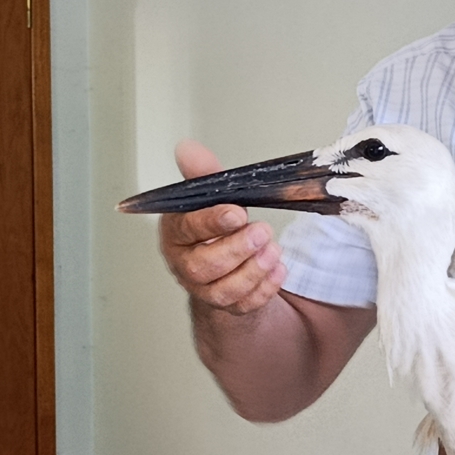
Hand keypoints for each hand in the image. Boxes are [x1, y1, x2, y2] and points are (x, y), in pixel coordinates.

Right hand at [159, 139, 286, 313]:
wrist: (225, 260)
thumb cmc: (215, 226)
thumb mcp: (211, 195)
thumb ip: (204, 174)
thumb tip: (187, 149)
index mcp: (176, 234)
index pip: (187, 229)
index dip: (212, 222)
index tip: (237, 213)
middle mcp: (186, 265)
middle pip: (202, 267)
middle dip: (236, 249)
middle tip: (262, 232)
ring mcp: (205, 289)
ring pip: (223, 291)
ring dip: (253, 271)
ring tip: (273, 250)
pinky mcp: (228, 306)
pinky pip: (245, 305)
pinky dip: (265, 288)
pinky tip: (278, 269)